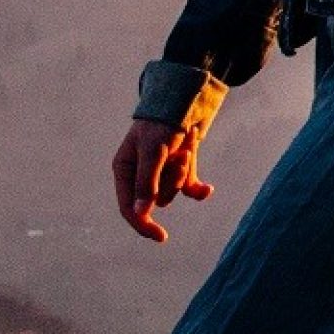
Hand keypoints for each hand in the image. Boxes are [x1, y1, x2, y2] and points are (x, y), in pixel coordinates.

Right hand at [112, 117, 213, 242]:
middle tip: (181, 156)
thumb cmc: (164, 121)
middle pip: (157, 199)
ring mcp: (162, 171)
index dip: (142, 224)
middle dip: (173, 181)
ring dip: (184, 172)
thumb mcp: (153, 151)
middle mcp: (141, 172)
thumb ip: (146, 182)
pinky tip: (208, 190)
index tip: (161, 236)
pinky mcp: (180, 167)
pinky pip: (189, 188)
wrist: (189, 97)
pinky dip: (198, 188)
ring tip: (187, 146)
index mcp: (125, 168)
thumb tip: (141, 213)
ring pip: (173, 191)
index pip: (129, 207)